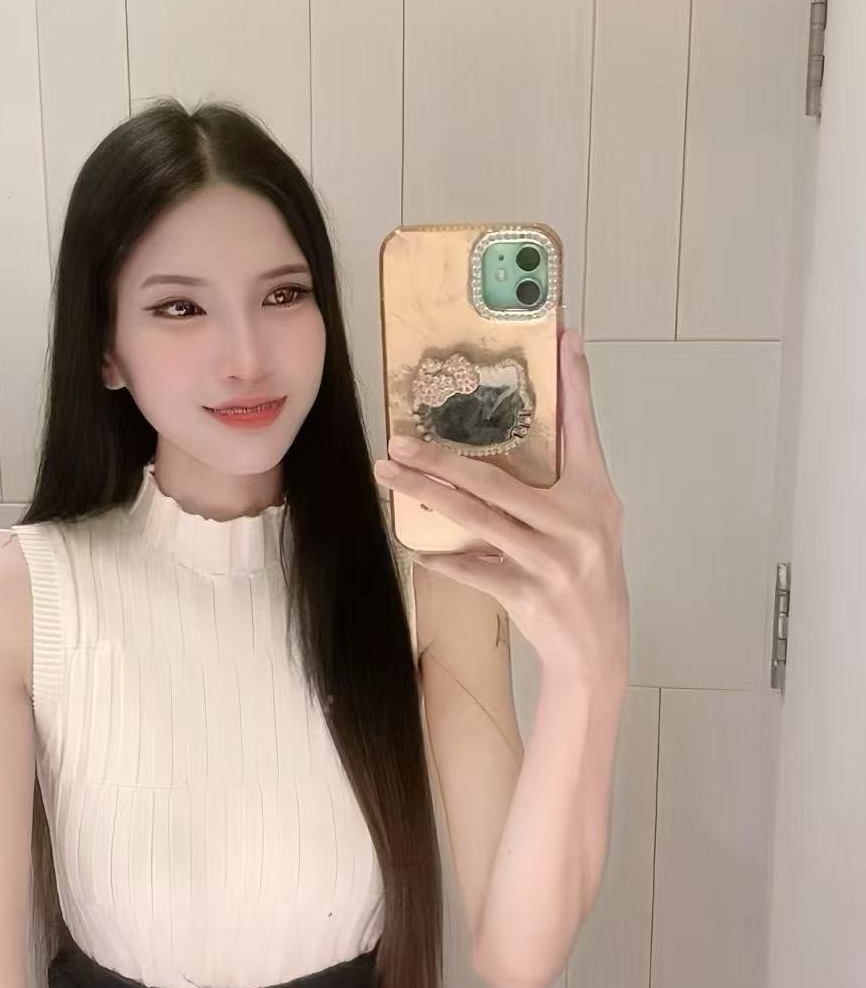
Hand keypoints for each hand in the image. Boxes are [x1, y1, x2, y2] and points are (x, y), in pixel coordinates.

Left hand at [373, 328, 628, 688]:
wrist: (597, 650)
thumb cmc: (588, 576)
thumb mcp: (591, 522)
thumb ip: (564, 480)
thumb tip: (515, 436)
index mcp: (595, 495)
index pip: (583, 428)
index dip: (574, 383)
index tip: (565, 336)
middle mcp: (576, 522)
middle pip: (497, 480)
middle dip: (442, 457)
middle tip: (400, 439)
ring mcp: (551, 560)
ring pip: (476, 519)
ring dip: (426, 495)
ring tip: (390, 476)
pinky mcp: (529, 594)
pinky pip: (473, 569)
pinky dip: (442, 559)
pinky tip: (416, 548)